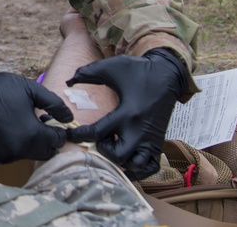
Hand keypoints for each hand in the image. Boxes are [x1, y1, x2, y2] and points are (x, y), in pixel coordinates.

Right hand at [0, 60, 73, 164]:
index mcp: (32, 135)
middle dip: (45, 140)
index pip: (57, 141)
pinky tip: (3, 131)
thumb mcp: (30, 89)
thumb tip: (70, 118)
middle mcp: (20, 151)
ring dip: (28, 144)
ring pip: (26, 155)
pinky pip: (9, 156)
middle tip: (38, 124)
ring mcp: (4, 157)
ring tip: (19, 124)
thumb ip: (54, 104)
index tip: (54, 123)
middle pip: (44, 153)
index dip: (59, 131)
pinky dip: (10, 147)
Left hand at [65, 48, 189, 178]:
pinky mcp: (158, 142)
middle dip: (104, 151)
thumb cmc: (138, 70)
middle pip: (118, 156)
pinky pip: (150, 167)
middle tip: (101, 139)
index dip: (79, 135)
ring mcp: (151, 139)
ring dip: (122, 161)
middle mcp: (139, 130)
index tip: (71, 134)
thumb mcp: (112, 66)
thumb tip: (68, 82)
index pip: (98, 132)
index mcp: (126, 113)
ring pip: (135, 166)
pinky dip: (138, 169)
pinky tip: (127, 159)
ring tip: (115, 147)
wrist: (168, 74)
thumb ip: (88, 73)